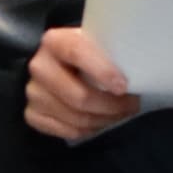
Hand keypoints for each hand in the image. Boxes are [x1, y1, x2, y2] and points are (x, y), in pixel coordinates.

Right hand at [24, 24, 138, 141]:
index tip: (123, 87)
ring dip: (103, 121)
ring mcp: (32, 92)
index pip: (76, 53)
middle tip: (131, 106)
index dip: (101, 71)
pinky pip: (64, 130)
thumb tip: (141, 72)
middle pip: (78, 96)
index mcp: (55, 41)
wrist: (56, 65)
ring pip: (74, 117)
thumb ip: (108, 51)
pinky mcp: (31, 114)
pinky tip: (98, 122)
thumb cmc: (85, 54)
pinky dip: (86, 130)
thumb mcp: (94, 43)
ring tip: (118, 115)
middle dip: (111, 106)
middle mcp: (39, 66)